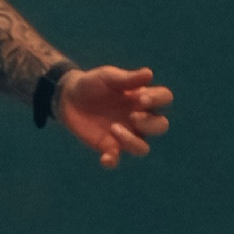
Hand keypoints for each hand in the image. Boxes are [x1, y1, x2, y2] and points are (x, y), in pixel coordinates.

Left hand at [57, 66, 172, 168]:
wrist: (69, 97)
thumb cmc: (93, 83)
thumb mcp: (107, 77)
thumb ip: (127, 79)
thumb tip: (149, 74)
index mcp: (142, 98)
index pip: (164, 98)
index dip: (158, 99)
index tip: (141, 98)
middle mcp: (139, 118)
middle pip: (161, 126)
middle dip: (150, 123)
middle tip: (132, 116)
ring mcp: (125, 134)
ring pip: (143, 148)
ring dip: (132, 141)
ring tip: (113, 128)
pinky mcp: (108, 146)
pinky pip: (116, 159)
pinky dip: (112, 160)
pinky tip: (105, 157)